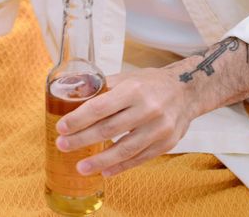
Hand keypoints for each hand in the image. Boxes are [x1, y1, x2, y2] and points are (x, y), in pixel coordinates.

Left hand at [55, 66, 197, 176]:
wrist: (187, 92)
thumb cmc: (150, 84)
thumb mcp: (126, 78)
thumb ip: (101, 87)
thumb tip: (71, 92)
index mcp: (133, 90)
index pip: (100, 107)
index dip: (79, 119)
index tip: (61, 127)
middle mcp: (148, 109)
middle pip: (109, 129)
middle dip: (82, 140)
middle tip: (63, 145)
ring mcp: (159, 129)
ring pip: (125, 149)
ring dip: (100, 161)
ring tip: (80, 167)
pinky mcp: (167, 144)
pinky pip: (140, 159)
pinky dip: (121, 166)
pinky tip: (105, 171)